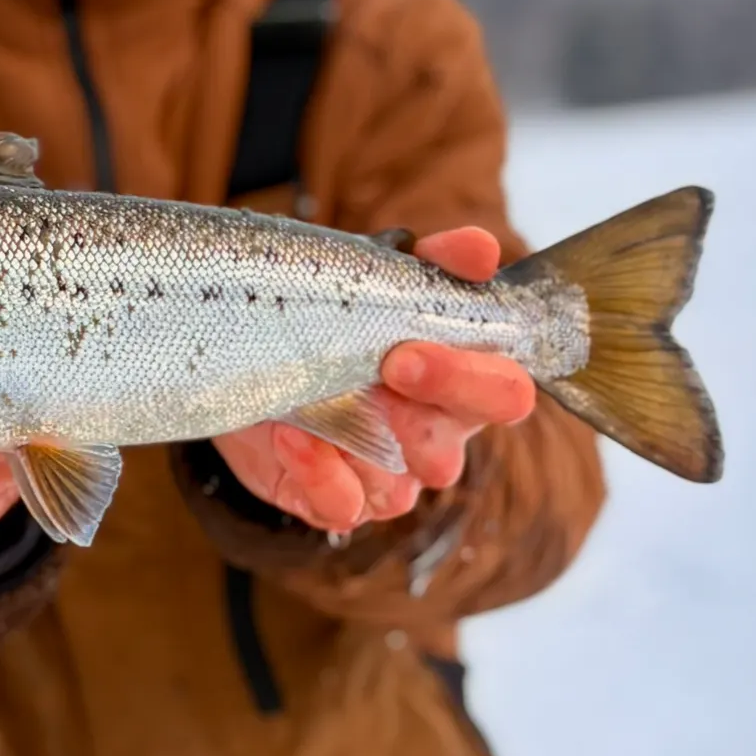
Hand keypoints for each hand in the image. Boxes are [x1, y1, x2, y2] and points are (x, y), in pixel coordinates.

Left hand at [211, 226, 536, 534]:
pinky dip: (318, 473)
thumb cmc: (334, 317)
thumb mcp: (377, 280)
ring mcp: (384, 476)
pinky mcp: (335, 498)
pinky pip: (343, 507)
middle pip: (451, 452)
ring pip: (399, 488)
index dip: (470, 378)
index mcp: (459, 384)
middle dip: (417, 415)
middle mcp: (432, 438)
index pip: (505, 395)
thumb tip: (480, 248)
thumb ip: (431, 262)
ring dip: (359, 445)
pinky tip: (291, 434)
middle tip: (388, 367)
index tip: (411, 348)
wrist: (251, 355)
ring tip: (320, 403)